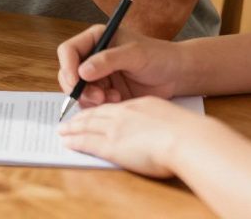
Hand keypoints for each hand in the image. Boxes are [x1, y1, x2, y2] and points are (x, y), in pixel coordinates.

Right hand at [56, 25, 186, 107]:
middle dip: (79, 88)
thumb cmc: (159, 56)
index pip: (69, 51)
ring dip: (90, 98)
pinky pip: (91, 102)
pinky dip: (100, 105)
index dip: (68, 66)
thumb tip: (83, 71)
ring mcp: (98, 76)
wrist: (176, 75)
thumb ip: (108, 60)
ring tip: (112, 98)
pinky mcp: (105, 92)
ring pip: (78, 90)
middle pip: (69, 73)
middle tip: (97, 97)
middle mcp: (92, 57)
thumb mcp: (135, 54)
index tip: (77, 81)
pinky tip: (118, 101)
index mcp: (96, 39)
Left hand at [57, 96, 213, 177]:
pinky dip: (74, 139)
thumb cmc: (187, 132)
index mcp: (139, 106)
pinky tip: (66, 140)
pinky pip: (86, 140)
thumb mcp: (169, 116)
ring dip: (73, 127)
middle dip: (81, 116)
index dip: (101, 109)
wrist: (186, 139)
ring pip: (87, 124)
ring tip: (63, 129)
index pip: (114, 107)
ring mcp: (115, 128)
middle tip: (69, 120)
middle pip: (96, 113)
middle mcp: (123, 114)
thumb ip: (157, 119)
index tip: (94, 112)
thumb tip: (159, 129)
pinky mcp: (110, 144)